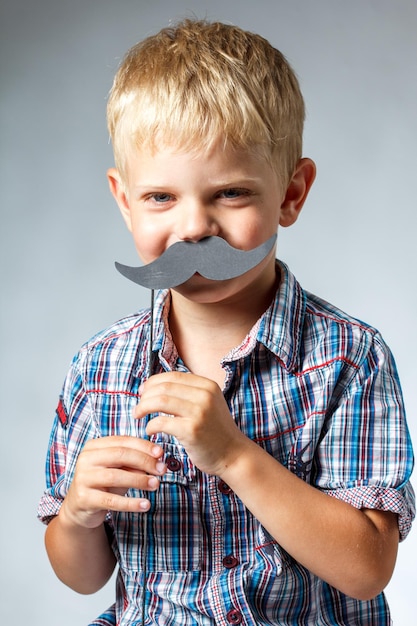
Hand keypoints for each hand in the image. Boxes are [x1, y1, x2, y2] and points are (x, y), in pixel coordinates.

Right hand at [60, 436, 165, 529]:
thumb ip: (134, 463)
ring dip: (139, 480)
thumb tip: (157, 460)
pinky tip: (145, 505)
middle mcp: (86, 459)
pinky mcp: (84, 498)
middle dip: (144, 461)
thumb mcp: (119, 469)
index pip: (123, 441)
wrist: (80, 507)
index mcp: (94, 446)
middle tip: (162, 469)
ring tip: (156, 485)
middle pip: (120, 455)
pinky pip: (111, 501)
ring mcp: (83, 478)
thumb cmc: (104, 483)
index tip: (160, 453)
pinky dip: (131, 503)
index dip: (144, 446)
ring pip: (116, 476)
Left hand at [134, 372, 248, 475]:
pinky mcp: (191, 430)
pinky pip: (161, 422)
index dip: (153, 382)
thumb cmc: (216, 431)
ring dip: (143, 408)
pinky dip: (150, 425)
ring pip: (159, 401)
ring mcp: (199, 412)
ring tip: (138, 415)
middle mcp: (205, 395)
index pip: (172, 376)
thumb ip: (189, 393)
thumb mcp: (208, 403)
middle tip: (138, 407)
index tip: (143, 392)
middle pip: (163, 387)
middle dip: (145, 395)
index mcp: (207, 385)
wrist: (233, 455)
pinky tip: (150, 431)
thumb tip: (157, 385)